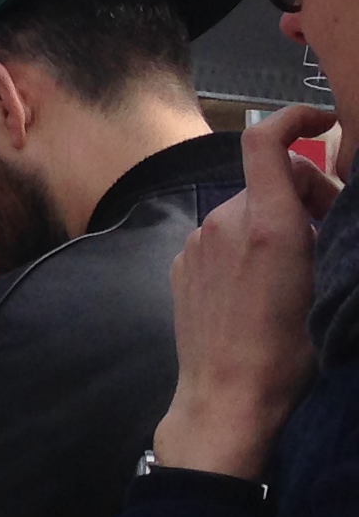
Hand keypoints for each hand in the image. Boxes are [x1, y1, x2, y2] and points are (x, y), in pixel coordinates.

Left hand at [154, 107, 338, 479]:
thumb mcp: (327, 285)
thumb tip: (325, 201)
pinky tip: (265, 281)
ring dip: (278, 219)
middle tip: (334, 229)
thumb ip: (323, 230)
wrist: (228, 398)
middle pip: (270, 179)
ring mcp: (197, 243)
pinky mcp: (183, 265)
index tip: (324, 122)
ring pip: (248, 208)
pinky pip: (223, 236)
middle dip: (307, 191)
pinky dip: (248, 242)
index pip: (267, 140)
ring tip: (302, 264)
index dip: (296, 118)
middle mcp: (225, 223)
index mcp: (267, 223)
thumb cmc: (290, 351)